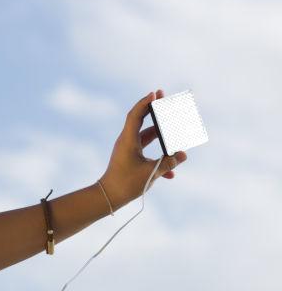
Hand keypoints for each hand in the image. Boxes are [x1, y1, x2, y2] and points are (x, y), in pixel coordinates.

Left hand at [99, 89, 188, 207]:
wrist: (108, 197)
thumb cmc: (125, 184)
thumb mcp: (150, 173)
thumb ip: (168, 163)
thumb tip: (183, 155)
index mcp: (128, 140)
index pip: (136, 115)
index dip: (145, 103)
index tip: (155, 93)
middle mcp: (126, 142)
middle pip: (141, 120)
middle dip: (153, 110)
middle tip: (164, 98)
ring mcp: (128, 150)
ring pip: (146, 136)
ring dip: (160, 133)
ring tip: (174, 126)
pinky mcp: (130, 159)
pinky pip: (146, 151)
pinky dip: (157, 155)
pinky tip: (171, 172)